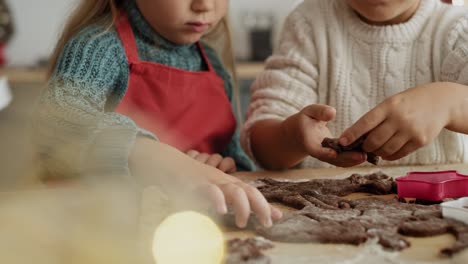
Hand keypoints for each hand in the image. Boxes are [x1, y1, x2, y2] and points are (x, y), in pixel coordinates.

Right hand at [130, 138, 281, 228]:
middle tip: (266, 222)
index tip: (277, 218)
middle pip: (248, 191)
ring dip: (242, 206)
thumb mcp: (209, 189)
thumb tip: (238, 215)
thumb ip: (224, 200)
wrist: (166, 161)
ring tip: (242, 221)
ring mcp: (210, 181)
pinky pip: (209, 190)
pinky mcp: (196, 183)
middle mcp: (222, 180)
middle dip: (261, 206)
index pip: (251, 192)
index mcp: (227, 182)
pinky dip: (217, 200)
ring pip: (233, 190)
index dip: (265, 205)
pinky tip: (221, 210)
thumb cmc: (190, 178)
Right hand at [282, 104, 365, 166]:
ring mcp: (326, 156)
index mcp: (309, 143)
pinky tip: (368, 153)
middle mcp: (319, 153)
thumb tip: (332, 113)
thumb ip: (319, 112)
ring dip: (354, 160)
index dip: (325, 153)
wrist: (299, 134)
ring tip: (370, 155)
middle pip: (332, 159)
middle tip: (363, 156)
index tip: (334, 153)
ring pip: (340, 162)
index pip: (317, 150)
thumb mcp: (308, 112)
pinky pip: (344, 160)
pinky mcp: (334, 156)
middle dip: (347, 158)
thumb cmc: (304, 120)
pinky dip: (355, 158)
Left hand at [339, 83, 452, 160]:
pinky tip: (387, 152)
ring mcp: (410, 131)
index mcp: (389, 106)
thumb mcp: (391, 103)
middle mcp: (399, 119)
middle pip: (374, 141)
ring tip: (376, 149)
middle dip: (365, 147)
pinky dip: (389, 156)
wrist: (440, 102)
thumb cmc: (408, 103)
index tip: (342, 142)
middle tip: (363, 147)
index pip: (366, 122)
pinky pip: (398, 154)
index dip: (352, 134)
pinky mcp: (420, 141)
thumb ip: (376, 117)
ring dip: (377, 152)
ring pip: (385, 150)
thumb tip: (355, 135)